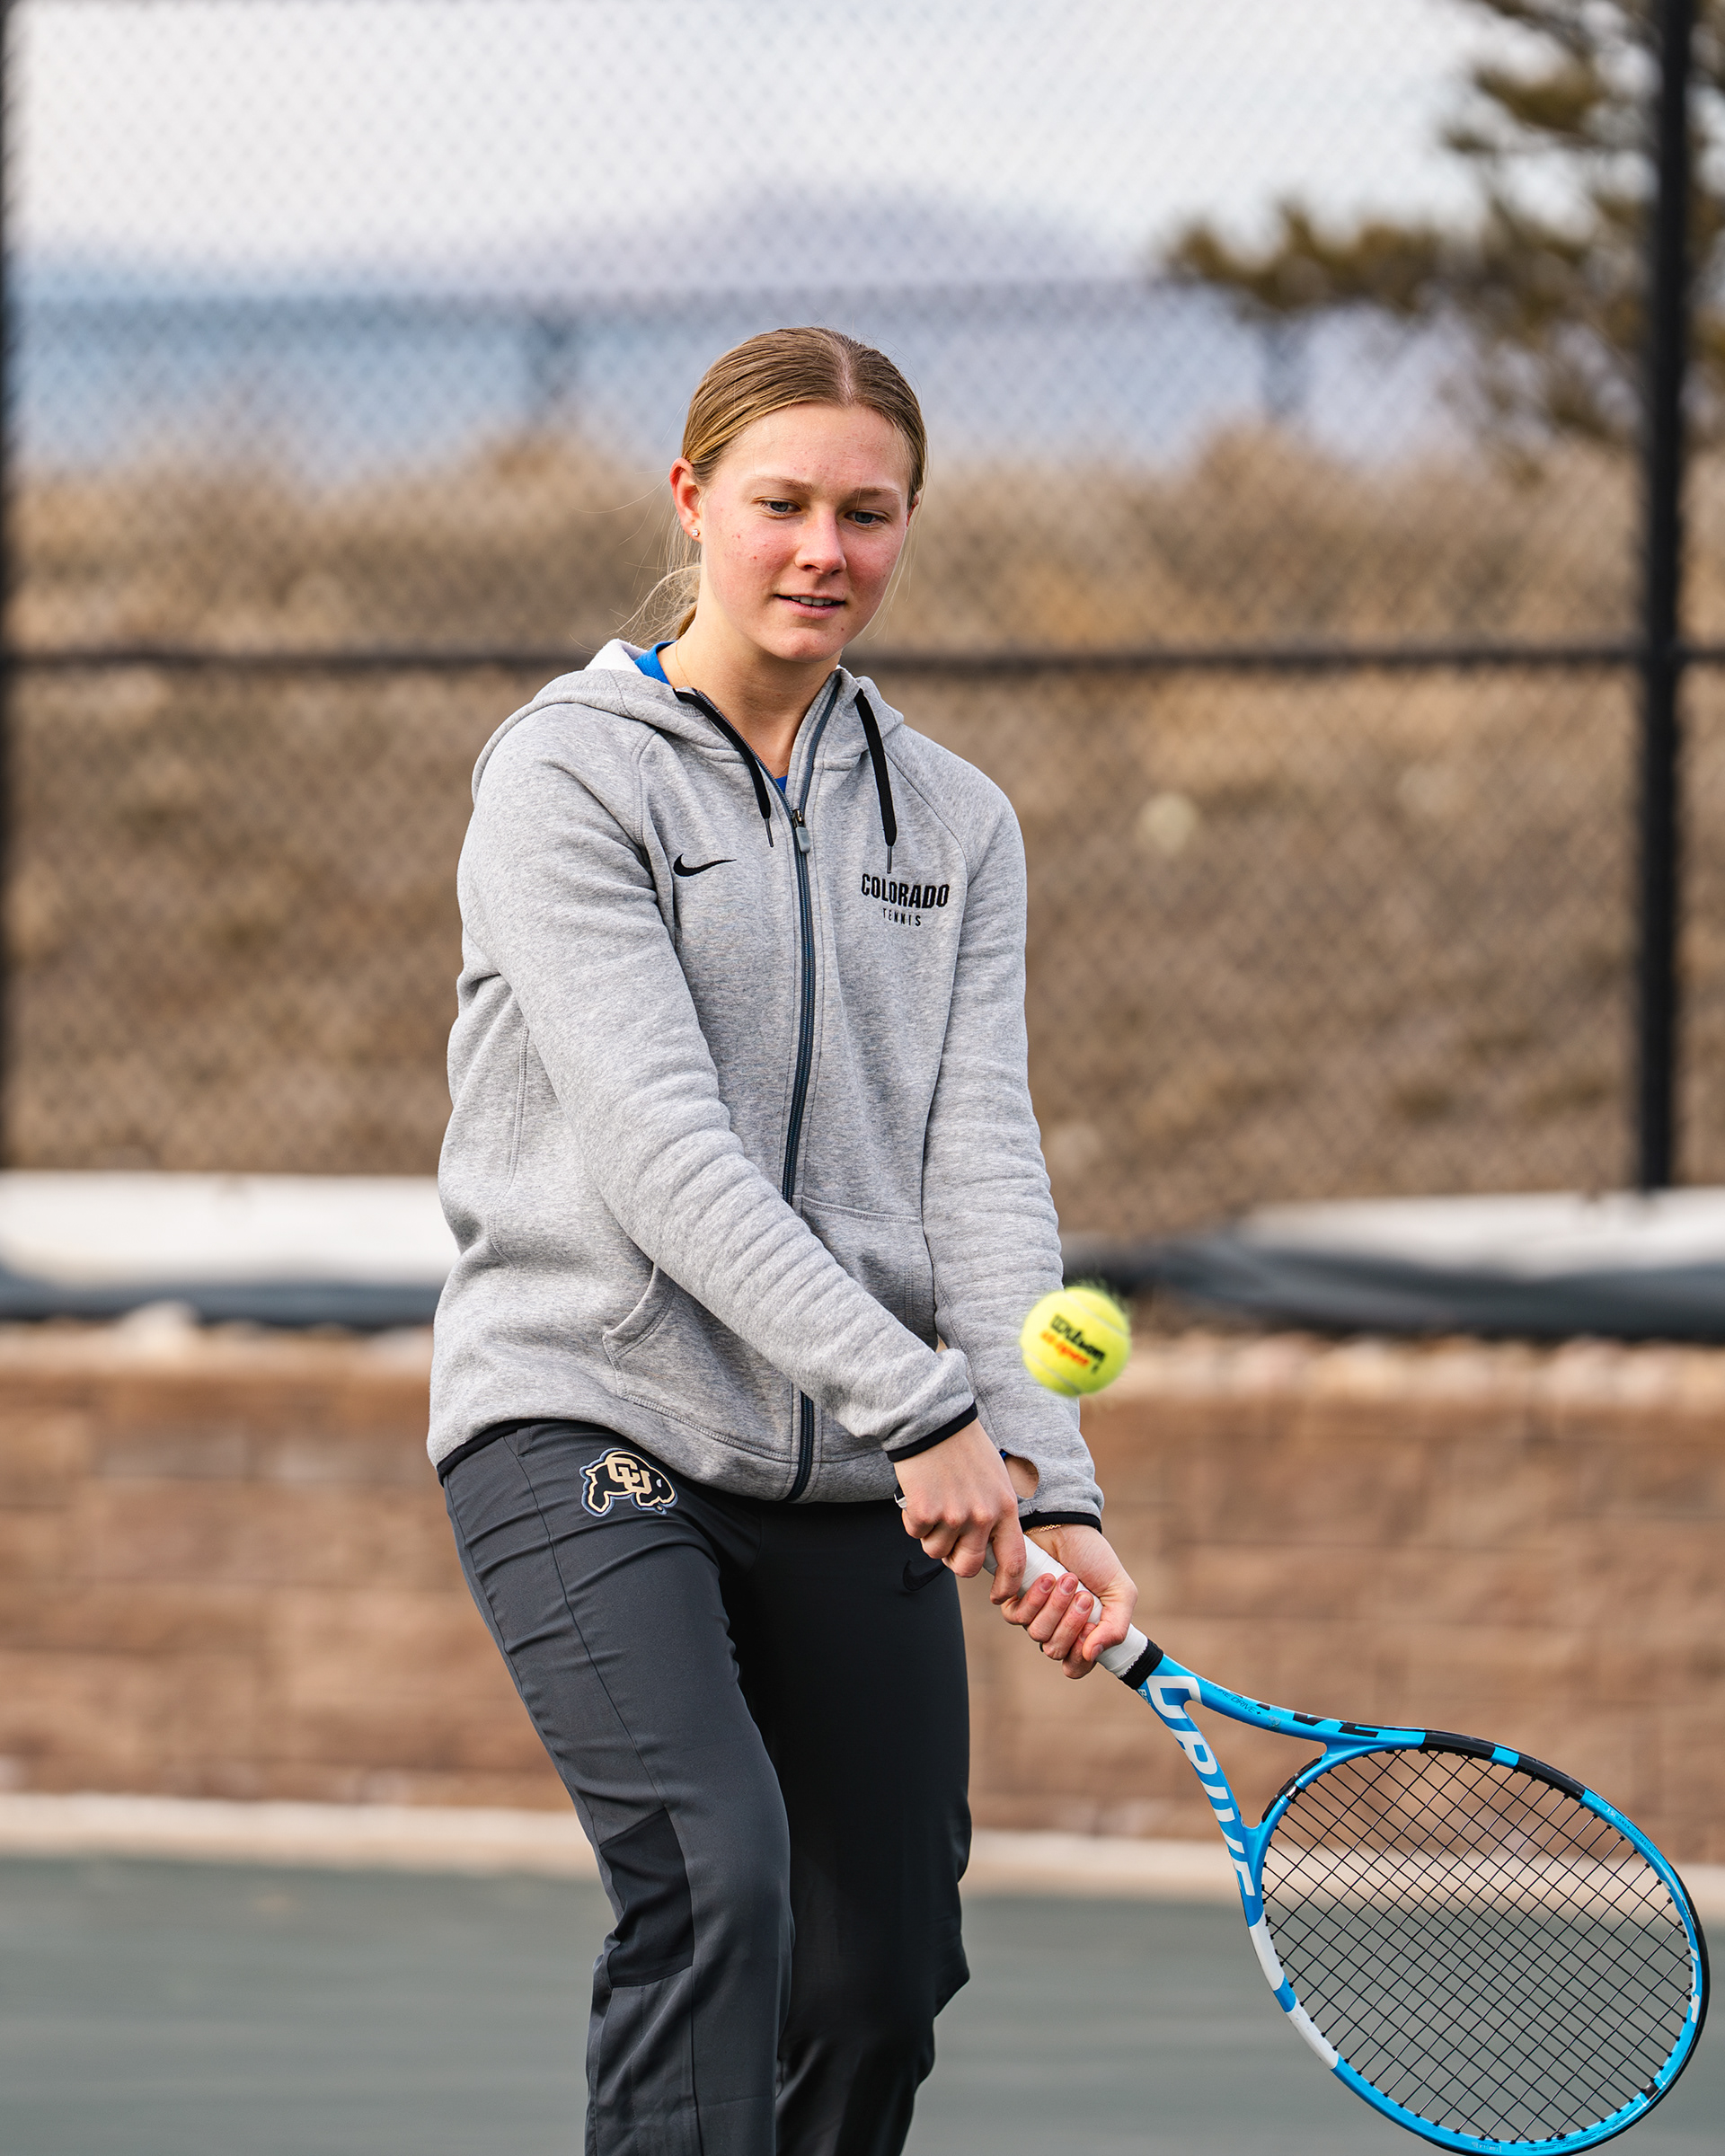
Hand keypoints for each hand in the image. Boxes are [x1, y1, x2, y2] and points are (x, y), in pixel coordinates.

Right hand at [894, 1419, 1025, 1591]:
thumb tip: (989, 1548)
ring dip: (931, 1535)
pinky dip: (914, 1519)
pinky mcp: (925, 1512)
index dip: (1007, 1585)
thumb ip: (996, 1513)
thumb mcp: (996, 1478)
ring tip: (933, 1503)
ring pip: (937, 1551)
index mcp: (1005, 1507)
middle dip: (956, 1561)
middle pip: (969, 1566)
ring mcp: (953, 1516)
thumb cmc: (964, 1447)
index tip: (998, 1595)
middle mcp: (982, 1516)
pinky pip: (916, 1534)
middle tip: (948, 1542)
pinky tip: (920, 1493)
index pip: (1014, 1560)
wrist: (933, 1420)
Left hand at [994, 1471, 1136, 1679]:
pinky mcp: (1014, 1599)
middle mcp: (1056, 1628)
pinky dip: (1033, 1598)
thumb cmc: (1095, 1559)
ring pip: (1036, 1633)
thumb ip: (1116, 1627)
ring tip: (1066, 1579)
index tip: (1090, 1632)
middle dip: (1070, 1623)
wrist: (1069, 1526)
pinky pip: (1016, 1616)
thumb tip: (1093, 1654)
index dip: (1080, 1658)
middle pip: (1054, 1650)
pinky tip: (1046, 1578)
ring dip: (1054, 1606)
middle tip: (1082, 1595)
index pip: (1075, 1666)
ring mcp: (1034, 1615)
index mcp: (1082, 1633)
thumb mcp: (1120, 1592)